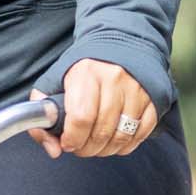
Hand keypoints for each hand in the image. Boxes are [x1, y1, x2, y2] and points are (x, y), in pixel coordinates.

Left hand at [27, 59, 156, 158]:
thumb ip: (43, 116)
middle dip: (86, 149)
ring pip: (121, 137)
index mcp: (86, 73)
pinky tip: (114, 141)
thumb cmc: (83, 70)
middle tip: (80, 147)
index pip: (81, 118)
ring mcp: (136, 90)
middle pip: (101, 131)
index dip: (73, 139)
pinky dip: (125, 146)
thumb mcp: (54, 82)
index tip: (67, 143)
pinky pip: (140, 134)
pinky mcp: (152, 99)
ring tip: (96, 146)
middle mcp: (114, 79)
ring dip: (105, 150)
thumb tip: (53, 150)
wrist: (120, 44)